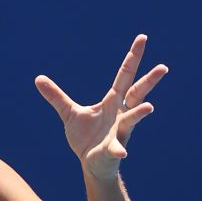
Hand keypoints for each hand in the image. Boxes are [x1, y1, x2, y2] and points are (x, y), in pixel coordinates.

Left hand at [35, 35, 167, 180]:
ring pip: (132, 119)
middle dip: (149, 81)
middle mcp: (121, 113)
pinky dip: (118, 150)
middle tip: (163, 67)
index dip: (133, 57)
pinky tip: (122, 152)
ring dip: (139, 114)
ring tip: (148, 108)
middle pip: (137, 93)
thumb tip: (38, 79)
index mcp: (113, 101)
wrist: (90, 163)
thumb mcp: (69, 114)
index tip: (142, 38)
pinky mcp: (113, 149)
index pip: (125, 75)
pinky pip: (117, 148)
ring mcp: (119, 131)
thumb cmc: (85, 137)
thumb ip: (56, 97)